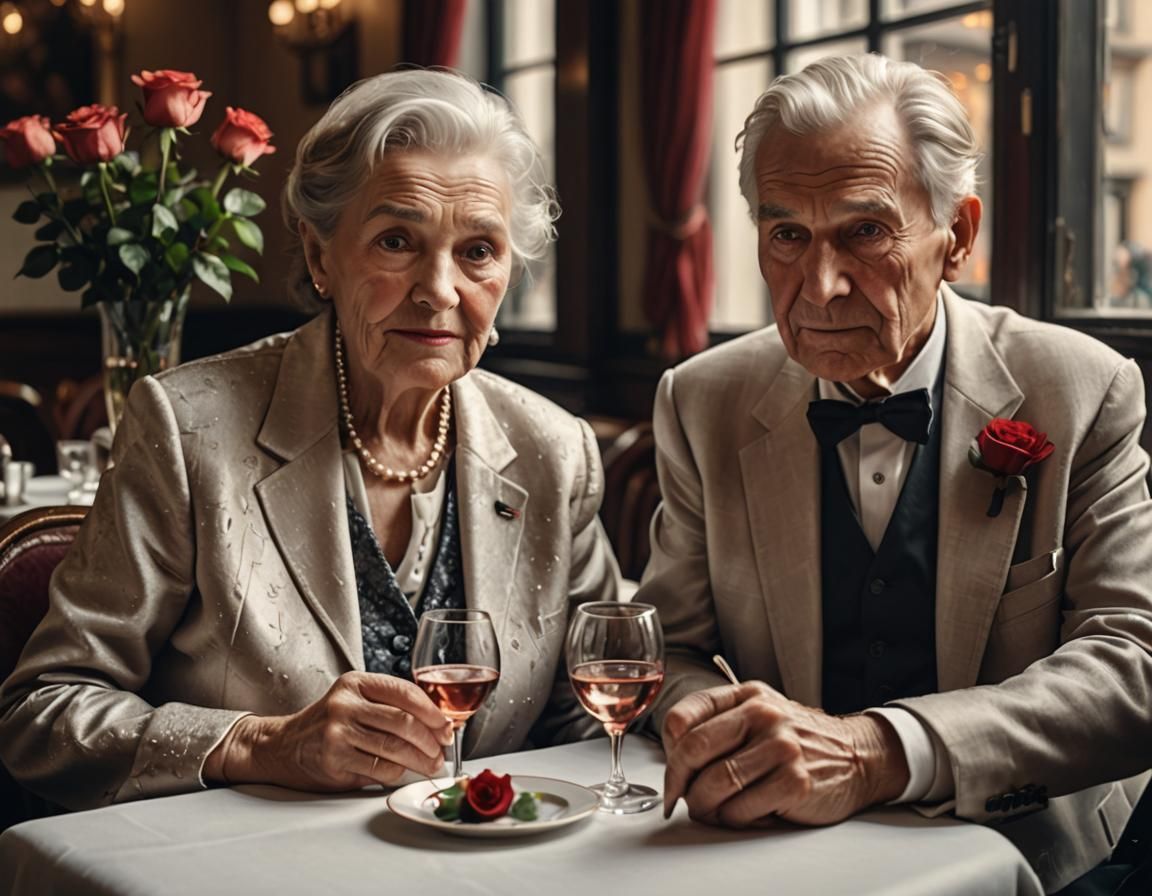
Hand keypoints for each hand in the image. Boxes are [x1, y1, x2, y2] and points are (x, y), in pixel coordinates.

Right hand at [205, 671, 453, 789]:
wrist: (282, 746)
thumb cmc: (328, 723)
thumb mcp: (354, 700)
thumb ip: (389, 706)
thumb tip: (438, 725)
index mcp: (356, 683)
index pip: (404, 691)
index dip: (432, 711)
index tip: (446, 726)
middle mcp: (345, 704)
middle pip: (403, 721)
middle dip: (430, 739)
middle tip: (441, 751)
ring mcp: (337, 732)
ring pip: (394, 747)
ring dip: (420, 760)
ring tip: (431, 765)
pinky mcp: (333, 759)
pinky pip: (378, 769)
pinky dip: (397, 773)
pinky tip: (402, 773)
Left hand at [662, 682, 908, 826]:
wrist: (858, 756)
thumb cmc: (799, 741)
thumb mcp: (760, 714)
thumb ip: (719, 724)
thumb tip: (672, 759)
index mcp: (746, 696)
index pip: (683, 716)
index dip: (667, 751)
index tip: (669, 773)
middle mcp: (763, 715)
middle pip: (693, 749)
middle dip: (677, 782)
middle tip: (678, 798)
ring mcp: (781, 747)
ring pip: (714, 784)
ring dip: (702, 806)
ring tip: (708, 810)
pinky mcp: (794, 782)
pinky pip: (740, 810)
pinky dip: (731, 819)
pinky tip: (740, 814)